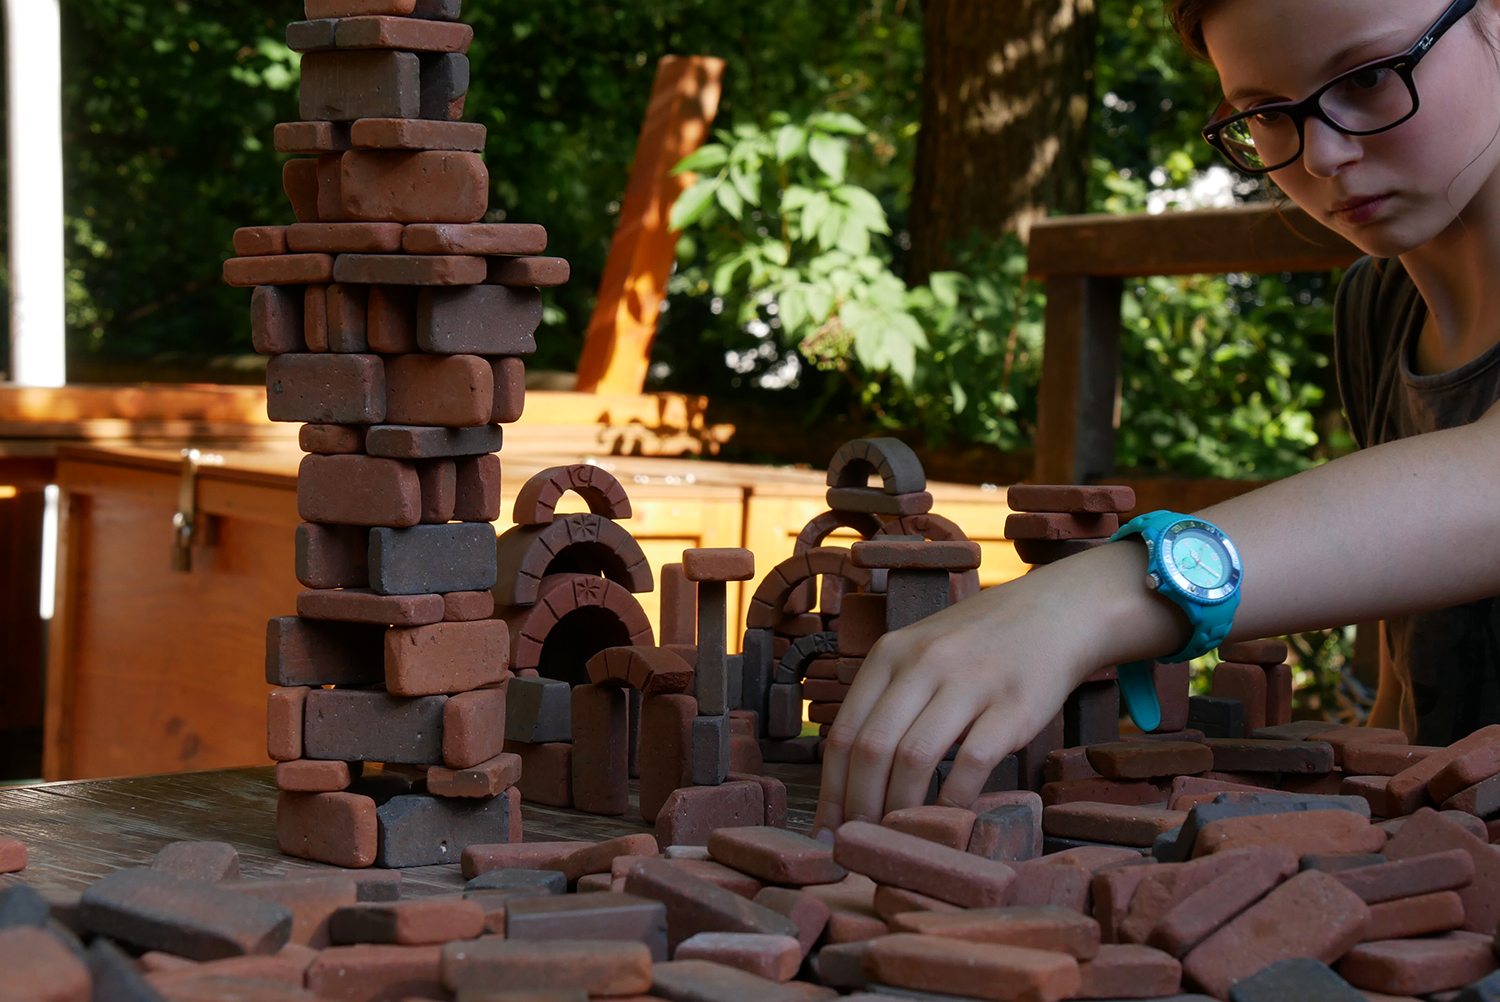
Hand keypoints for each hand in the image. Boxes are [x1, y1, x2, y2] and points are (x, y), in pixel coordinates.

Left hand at [813, 540, 1182, 836]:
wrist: (1056, 613)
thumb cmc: (979, 645)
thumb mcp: (921, 652)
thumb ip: (888, 700)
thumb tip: (850, 777)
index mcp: (890, 654)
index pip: (842, 733)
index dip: (831, 791)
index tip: (826, 830)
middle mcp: (923, 663)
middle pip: (871, 749)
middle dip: (859, 807)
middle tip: (861, 844)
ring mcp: (969, 682)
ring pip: (914, 758)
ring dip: (900, 808)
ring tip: (899, 836)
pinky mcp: (1013, 706)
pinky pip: (971, 763)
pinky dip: (953, 799)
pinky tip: (949, 817)